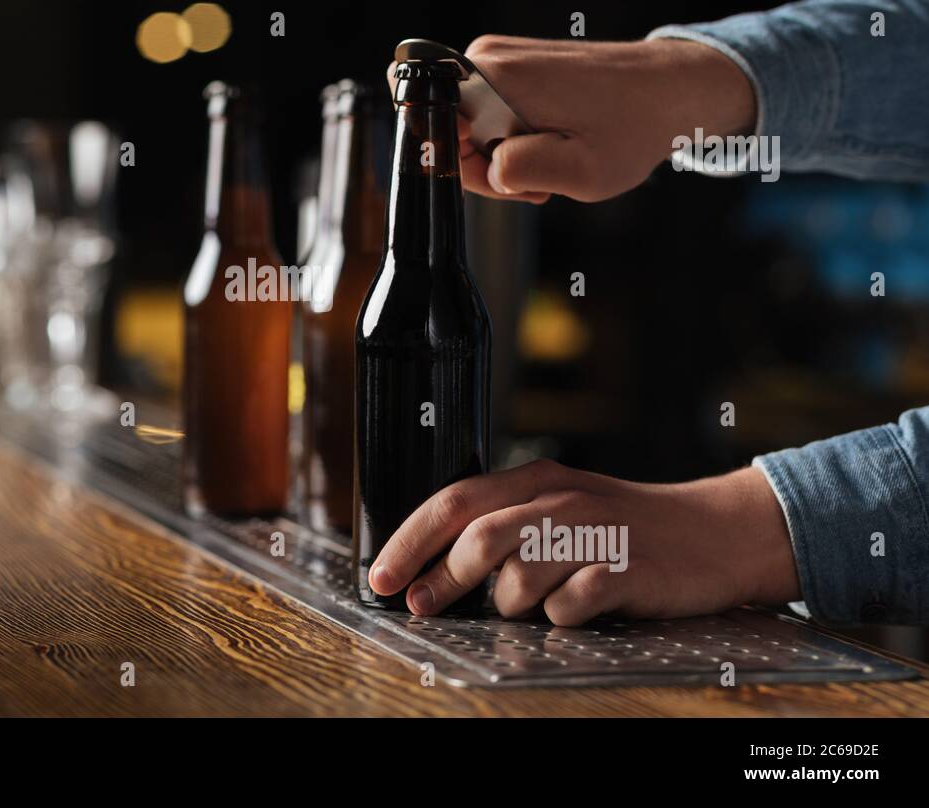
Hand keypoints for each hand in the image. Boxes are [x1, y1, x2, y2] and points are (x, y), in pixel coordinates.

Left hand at [367, 459, 799, 624]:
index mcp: (534, 480)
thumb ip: (503, 527)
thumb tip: (433, 568)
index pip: (452, 501)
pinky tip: (577, 608)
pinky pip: (570, 605)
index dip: (409, 541)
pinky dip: (562, 616)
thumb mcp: (561, 507)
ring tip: (535, 603)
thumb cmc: (625, 527)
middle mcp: (559, 499)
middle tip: (422, 606)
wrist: (716, 533)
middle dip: (442, 578)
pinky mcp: (626, 570)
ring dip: (512, 603)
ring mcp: (594, 533)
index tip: (381, 578)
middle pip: (479, 538)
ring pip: (519, 577)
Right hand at [387, 36, 755, 202]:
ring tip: (552, 162)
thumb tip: (485, 169)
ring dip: (502, 156)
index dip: (456, 165)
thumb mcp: (581, 171)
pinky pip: (488, 112)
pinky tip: (551, 145)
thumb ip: (519, 172)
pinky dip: (514, 138)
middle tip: (535, 180)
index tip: (502, 173)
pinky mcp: (511, 61)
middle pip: (447, 130)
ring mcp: (498, 55)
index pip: (426, 128)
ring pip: (468, 126)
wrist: (671, 87)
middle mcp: (487, 57)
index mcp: (494, 77)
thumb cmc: (633, 126)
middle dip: (483, 166)